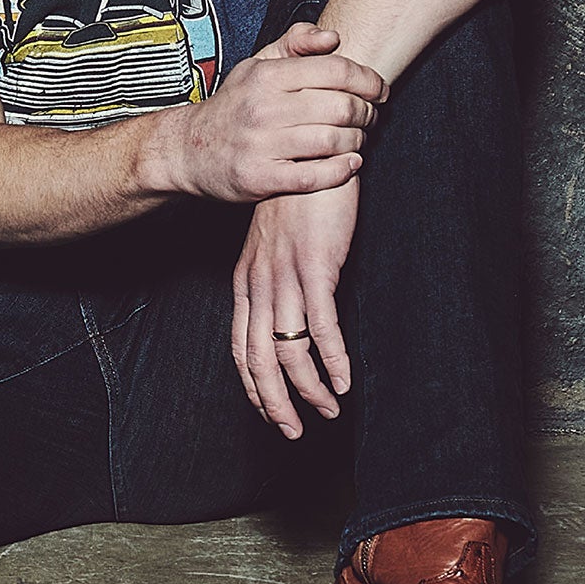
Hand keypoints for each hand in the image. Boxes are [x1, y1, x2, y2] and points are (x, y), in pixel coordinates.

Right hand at [158, 23, 384, 204]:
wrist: (188, 149)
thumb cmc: (232, 106)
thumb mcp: (257, 65)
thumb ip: (295, 43)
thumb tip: (332, 36)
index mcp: (267, 76)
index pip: (335, 70)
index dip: (368, 80)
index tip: (379, 89)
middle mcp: (264, 108)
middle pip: (341, 107)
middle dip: (367, 113)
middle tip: (371, 117)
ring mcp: (262, 145)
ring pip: (333, 141)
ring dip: (357, 141)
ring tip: (358, 139)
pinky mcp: (261, 178)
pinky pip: (315, 176)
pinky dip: (341, 171)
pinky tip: (349, 164)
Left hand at [233, 181, 358, 437]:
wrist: (311, 152)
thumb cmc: (300, 198)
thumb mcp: (276, 241)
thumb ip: (278, 277)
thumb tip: (291, 313)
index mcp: (248, 280)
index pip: (241, 347)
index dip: (254, 387)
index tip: (270, 412)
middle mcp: (260, 283)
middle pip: (259, 360)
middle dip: (276, 403)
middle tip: (294, 431)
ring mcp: (286, 276)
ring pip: (289, 351)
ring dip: (309, 388)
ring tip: (328, 411)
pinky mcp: (316, 266)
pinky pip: (322, 326)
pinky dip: (332, 361)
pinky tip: (343, 381)